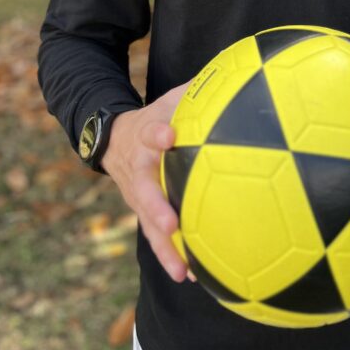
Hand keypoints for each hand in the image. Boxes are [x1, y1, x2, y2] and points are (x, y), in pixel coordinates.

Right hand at [101, 85, 190, 282]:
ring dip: (164, 247)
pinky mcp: (143, 214)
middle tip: (170, 222)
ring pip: (148, 225)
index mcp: (145, 135)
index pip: (149, 130)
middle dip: (155, 207)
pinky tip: (192, 276)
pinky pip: (157, 238)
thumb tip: (236, 72)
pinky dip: (172, 255)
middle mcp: (138, 169)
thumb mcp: (168, 99)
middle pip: (143, 191)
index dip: (156, 132)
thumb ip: (196, 91)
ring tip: (182, 270)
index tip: (168, 135)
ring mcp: (138, 196)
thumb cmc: (154, 117)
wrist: (112, 140)